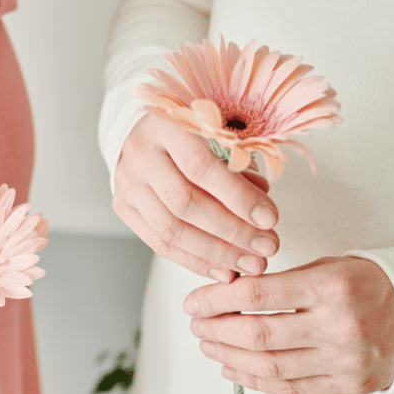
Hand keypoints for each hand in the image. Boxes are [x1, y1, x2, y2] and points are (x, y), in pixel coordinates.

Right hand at [113, 113, 279, 282]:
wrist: (148, 133)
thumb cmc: (194, 131)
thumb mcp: (221, 132)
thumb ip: (240, 167)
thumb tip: (261, 215)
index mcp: (166, 123)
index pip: (201, 167)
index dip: (237, 196)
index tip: (270, 219)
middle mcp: (140, 152)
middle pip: (184, 203)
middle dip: (231, 231)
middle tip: (267, 248)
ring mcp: (127, 181)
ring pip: (170, 229)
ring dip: (216, 253)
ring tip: (249, 264)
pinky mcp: (123, 206)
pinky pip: (159, 243)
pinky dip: (194, 261)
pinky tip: (224, 270)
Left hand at [184, 256, 393, 393]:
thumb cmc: (364, 285)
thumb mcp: (323, 267)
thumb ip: (277, 282)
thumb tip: (223, 292)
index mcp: (330, 288)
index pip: (256, 295)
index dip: (215, 300)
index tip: (194, 302)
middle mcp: (339, 326)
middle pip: (257, 335)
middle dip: (215, 330)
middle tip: (197, 324)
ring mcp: (344, 360)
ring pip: (269, 366)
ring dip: (228, 357)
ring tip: (209, 345)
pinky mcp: (348, 385)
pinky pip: (290, 389)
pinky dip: (254, 381)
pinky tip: (233, 368)